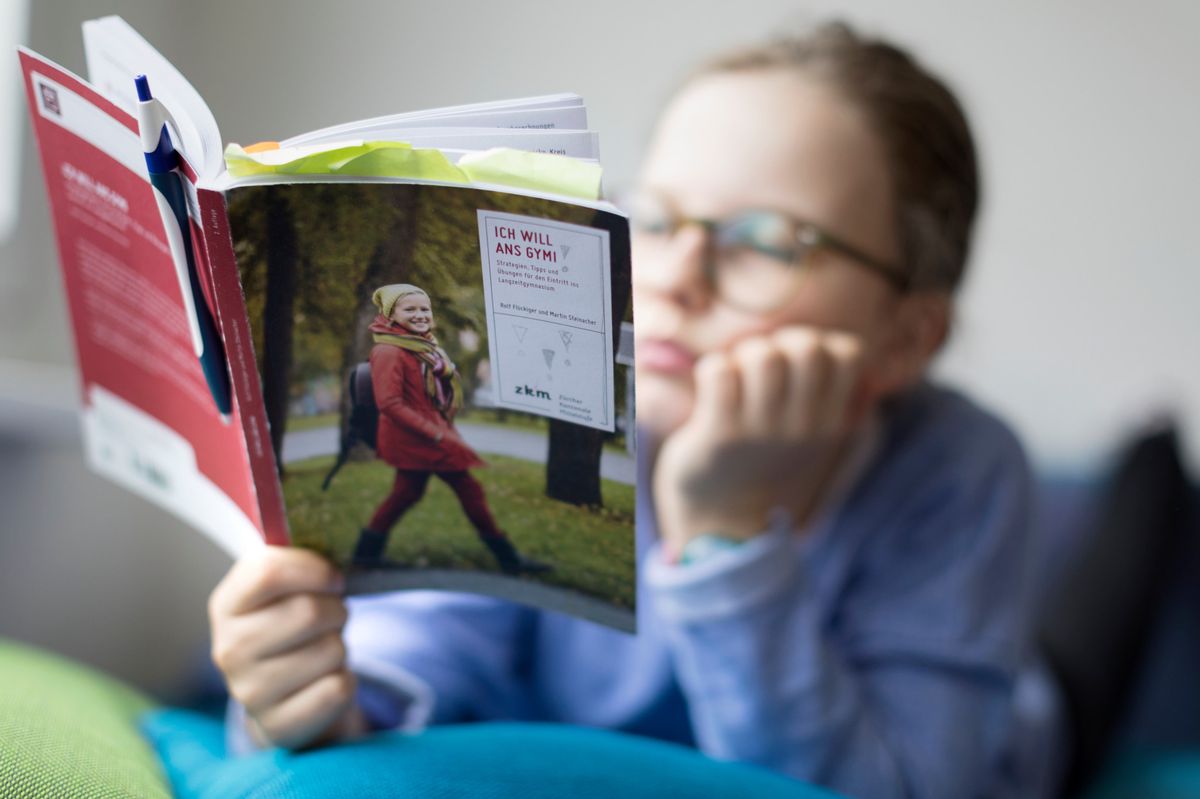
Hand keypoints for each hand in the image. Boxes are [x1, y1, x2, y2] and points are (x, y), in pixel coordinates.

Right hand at [208, 547, 365, 748]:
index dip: (314, 570)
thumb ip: (297, 563)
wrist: (281, 693)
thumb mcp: (284, 589)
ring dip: (340, 645)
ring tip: (322, 649)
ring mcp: (249, 693)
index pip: (268, 571)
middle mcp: (228, 649)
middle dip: (336, 609)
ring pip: (331, 650)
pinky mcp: (279, 726)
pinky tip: (323, 680)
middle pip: (309, 612)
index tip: (331, 578)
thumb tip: (335, 544)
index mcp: (227, 604)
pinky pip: (339, 688)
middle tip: (331, 616)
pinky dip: (346, 680)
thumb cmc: (289, 623)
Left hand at [652, 328, 866, 555]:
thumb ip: (826, 397)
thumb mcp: (810, 437)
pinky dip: (713, 369)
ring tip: (735, 379)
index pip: (849, 354)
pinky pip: (719, 372)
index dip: (821, 344)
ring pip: (763, 356)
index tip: (796, 366)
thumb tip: (845, 355)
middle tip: (760, 369)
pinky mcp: (719, 434)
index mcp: (830, 422)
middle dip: (780, 344)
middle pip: (806, 348)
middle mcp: (801, 426)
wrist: (724, 522)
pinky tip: (711, 390)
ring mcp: (760, 430)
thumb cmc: (764, 462)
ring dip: (744, 356)